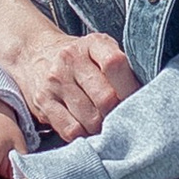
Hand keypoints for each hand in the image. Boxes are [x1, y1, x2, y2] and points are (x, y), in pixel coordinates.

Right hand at [11, 25, 139, 140]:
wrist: (31, 52)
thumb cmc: (77, 57)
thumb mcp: (99, 49)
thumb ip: (121, 67)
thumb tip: (147, 98)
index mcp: (92, 43)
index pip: (115, 64)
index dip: (130, 88)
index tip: (138, 100)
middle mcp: (71, 59)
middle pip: (105, 98)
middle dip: (117, 114)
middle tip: (121, 118)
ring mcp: (55, 81)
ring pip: (90, 118)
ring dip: (101, 128)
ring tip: (104, 124)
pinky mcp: (43, 102)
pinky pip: (70, 129)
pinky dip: (83, 135)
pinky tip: (87, 129)